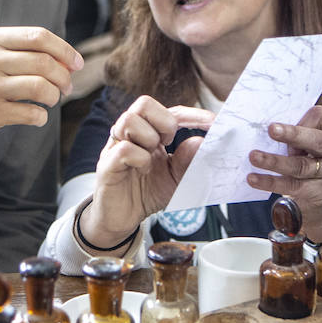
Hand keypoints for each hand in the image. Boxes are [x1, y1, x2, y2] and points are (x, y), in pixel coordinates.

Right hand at [0, 27, 83, 147]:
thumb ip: (21, 52)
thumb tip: (67, 60)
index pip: (38, 36)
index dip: (64, 49)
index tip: (76, 63)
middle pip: (44, 62)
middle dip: (64, 76)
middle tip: (66, 86)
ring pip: (41, 87)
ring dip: (55, 96)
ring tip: (51, 99)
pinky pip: (31, 113)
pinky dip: (41, 116)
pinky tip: (36, 115)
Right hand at [78, 97, 215, 247]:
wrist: (123, 219)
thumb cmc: (148, 193)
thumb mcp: (177, 179)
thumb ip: (189, 162)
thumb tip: (201, 142)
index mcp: (149, 132)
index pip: (170, 112)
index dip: (193, 115)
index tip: (214, 123)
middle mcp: (130, 134)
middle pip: (143, 103)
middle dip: (165, 121)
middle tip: (170, 143)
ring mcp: (116, 147)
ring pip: (129, 120)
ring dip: (149, 137)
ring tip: (153, 157)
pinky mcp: (107, 165)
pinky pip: (124, 149)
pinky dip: (140, 158)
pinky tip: (143, 170)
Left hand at [246, 105, 321, 243]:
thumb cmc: (309, 162)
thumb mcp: (309, 145)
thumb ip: (294, 133)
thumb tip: (247, 121)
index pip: (320, 117)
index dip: (300, 121)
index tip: (278, 126)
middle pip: (317, 141)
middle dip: (293, 134)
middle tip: (271, 130)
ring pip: (302, 166)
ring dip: (275, 161)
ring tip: (254, 157)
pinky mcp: (321, 193)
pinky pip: (293, 186)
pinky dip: (270, 182)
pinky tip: (254, 179)